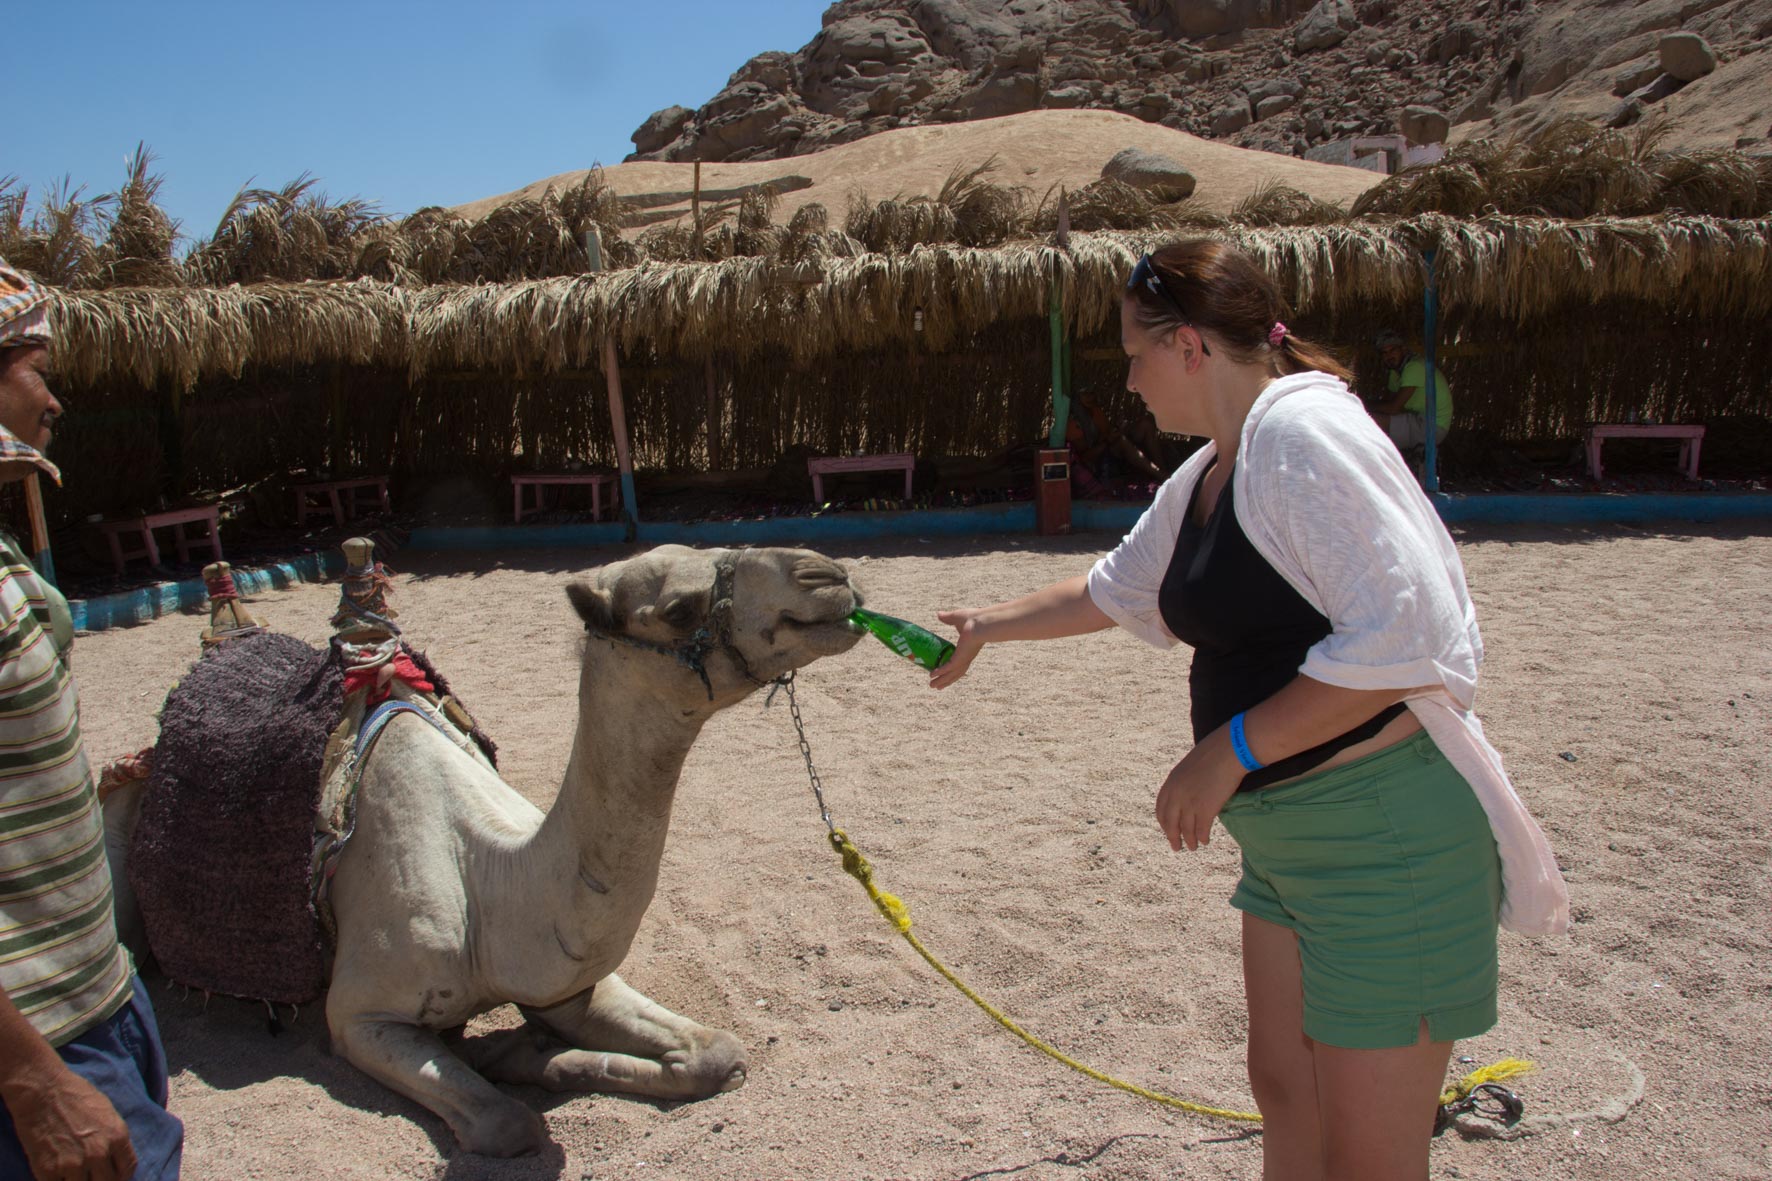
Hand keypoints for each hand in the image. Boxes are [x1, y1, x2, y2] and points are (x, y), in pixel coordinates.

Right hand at [6, 1063, 135, 1180]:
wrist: (43, 1092)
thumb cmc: (75, 1095)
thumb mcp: (107, 1112)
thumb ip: (113, 1136)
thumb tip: (114, 1155)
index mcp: (117, 1136)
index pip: (127, 1169)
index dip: (121, 1176)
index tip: (114, 1176)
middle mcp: (99, 1153)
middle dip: (101, 1179)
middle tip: (92, 1175)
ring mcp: (73, 1165)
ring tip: (73, 1173)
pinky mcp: (48, 1171)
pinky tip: (56, 1172)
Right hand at [929, 608, 984, 689]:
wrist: (981, 622)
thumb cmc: (973, 619)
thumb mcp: (956, 618)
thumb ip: (947, 618)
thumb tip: (938, 614)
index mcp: (967, 649)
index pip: (958, 663)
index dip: (950, 669)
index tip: (942, 672)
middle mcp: (967, 657)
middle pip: (955, 673)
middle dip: (945, 680)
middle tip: (935, 686)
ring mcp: (964, 658)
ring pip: (952, 674)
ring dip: (942, 680)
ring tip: (932, 686)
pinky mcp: (960, 658)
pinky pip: (948, 667)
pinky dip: (940, 672)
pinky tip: (932, 675)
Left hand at [1153, 728, 1244, 851]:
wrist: (1228, 751)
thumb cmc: (1213, 754)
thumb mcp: (1189, 767)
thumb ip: (1183, 783)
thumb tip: (1184, 796)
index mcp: (1170, 784)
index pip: (1161, 810)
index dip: (1164, 823)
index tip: (1168, 831)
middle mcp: (1177, 795)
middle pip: (1170, 823)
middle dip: (1172, 837)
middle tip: (1176, 847)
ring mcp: (1190, 803)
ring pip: (1186, 830)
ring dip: (1189, 841)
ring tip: (1193, 847)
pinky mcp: (1206, 809)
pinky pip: (1201, 830)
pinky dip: (1202, 838)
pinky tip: (1205, 841)